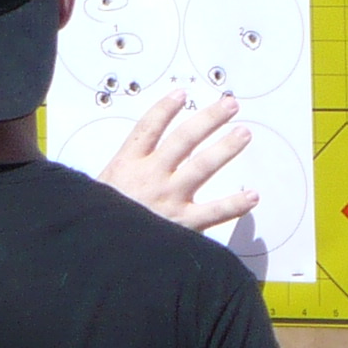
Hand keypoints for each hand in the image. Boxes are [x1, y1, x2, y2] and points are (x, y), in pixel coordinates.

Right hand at [96, 90, 254, 231]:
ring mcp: (169, 198)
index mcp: (127, 165)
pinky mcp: (182, 224)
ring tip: (243, 134)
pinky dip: (235, 204)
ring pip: (203, 166)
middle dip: (209, 119)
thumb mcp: (96, 192)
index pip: (149, 127)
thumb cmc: (96, 223)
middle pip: (184, 138)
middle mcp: (151, 176)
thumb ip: (115, 180)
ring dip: (225, 148)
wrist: (99, 253)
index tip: (180, 94)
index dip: (165, 108)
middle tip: (229, 106)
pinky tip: (252, 196)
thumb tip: (124, 172)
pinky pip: (214, 212)